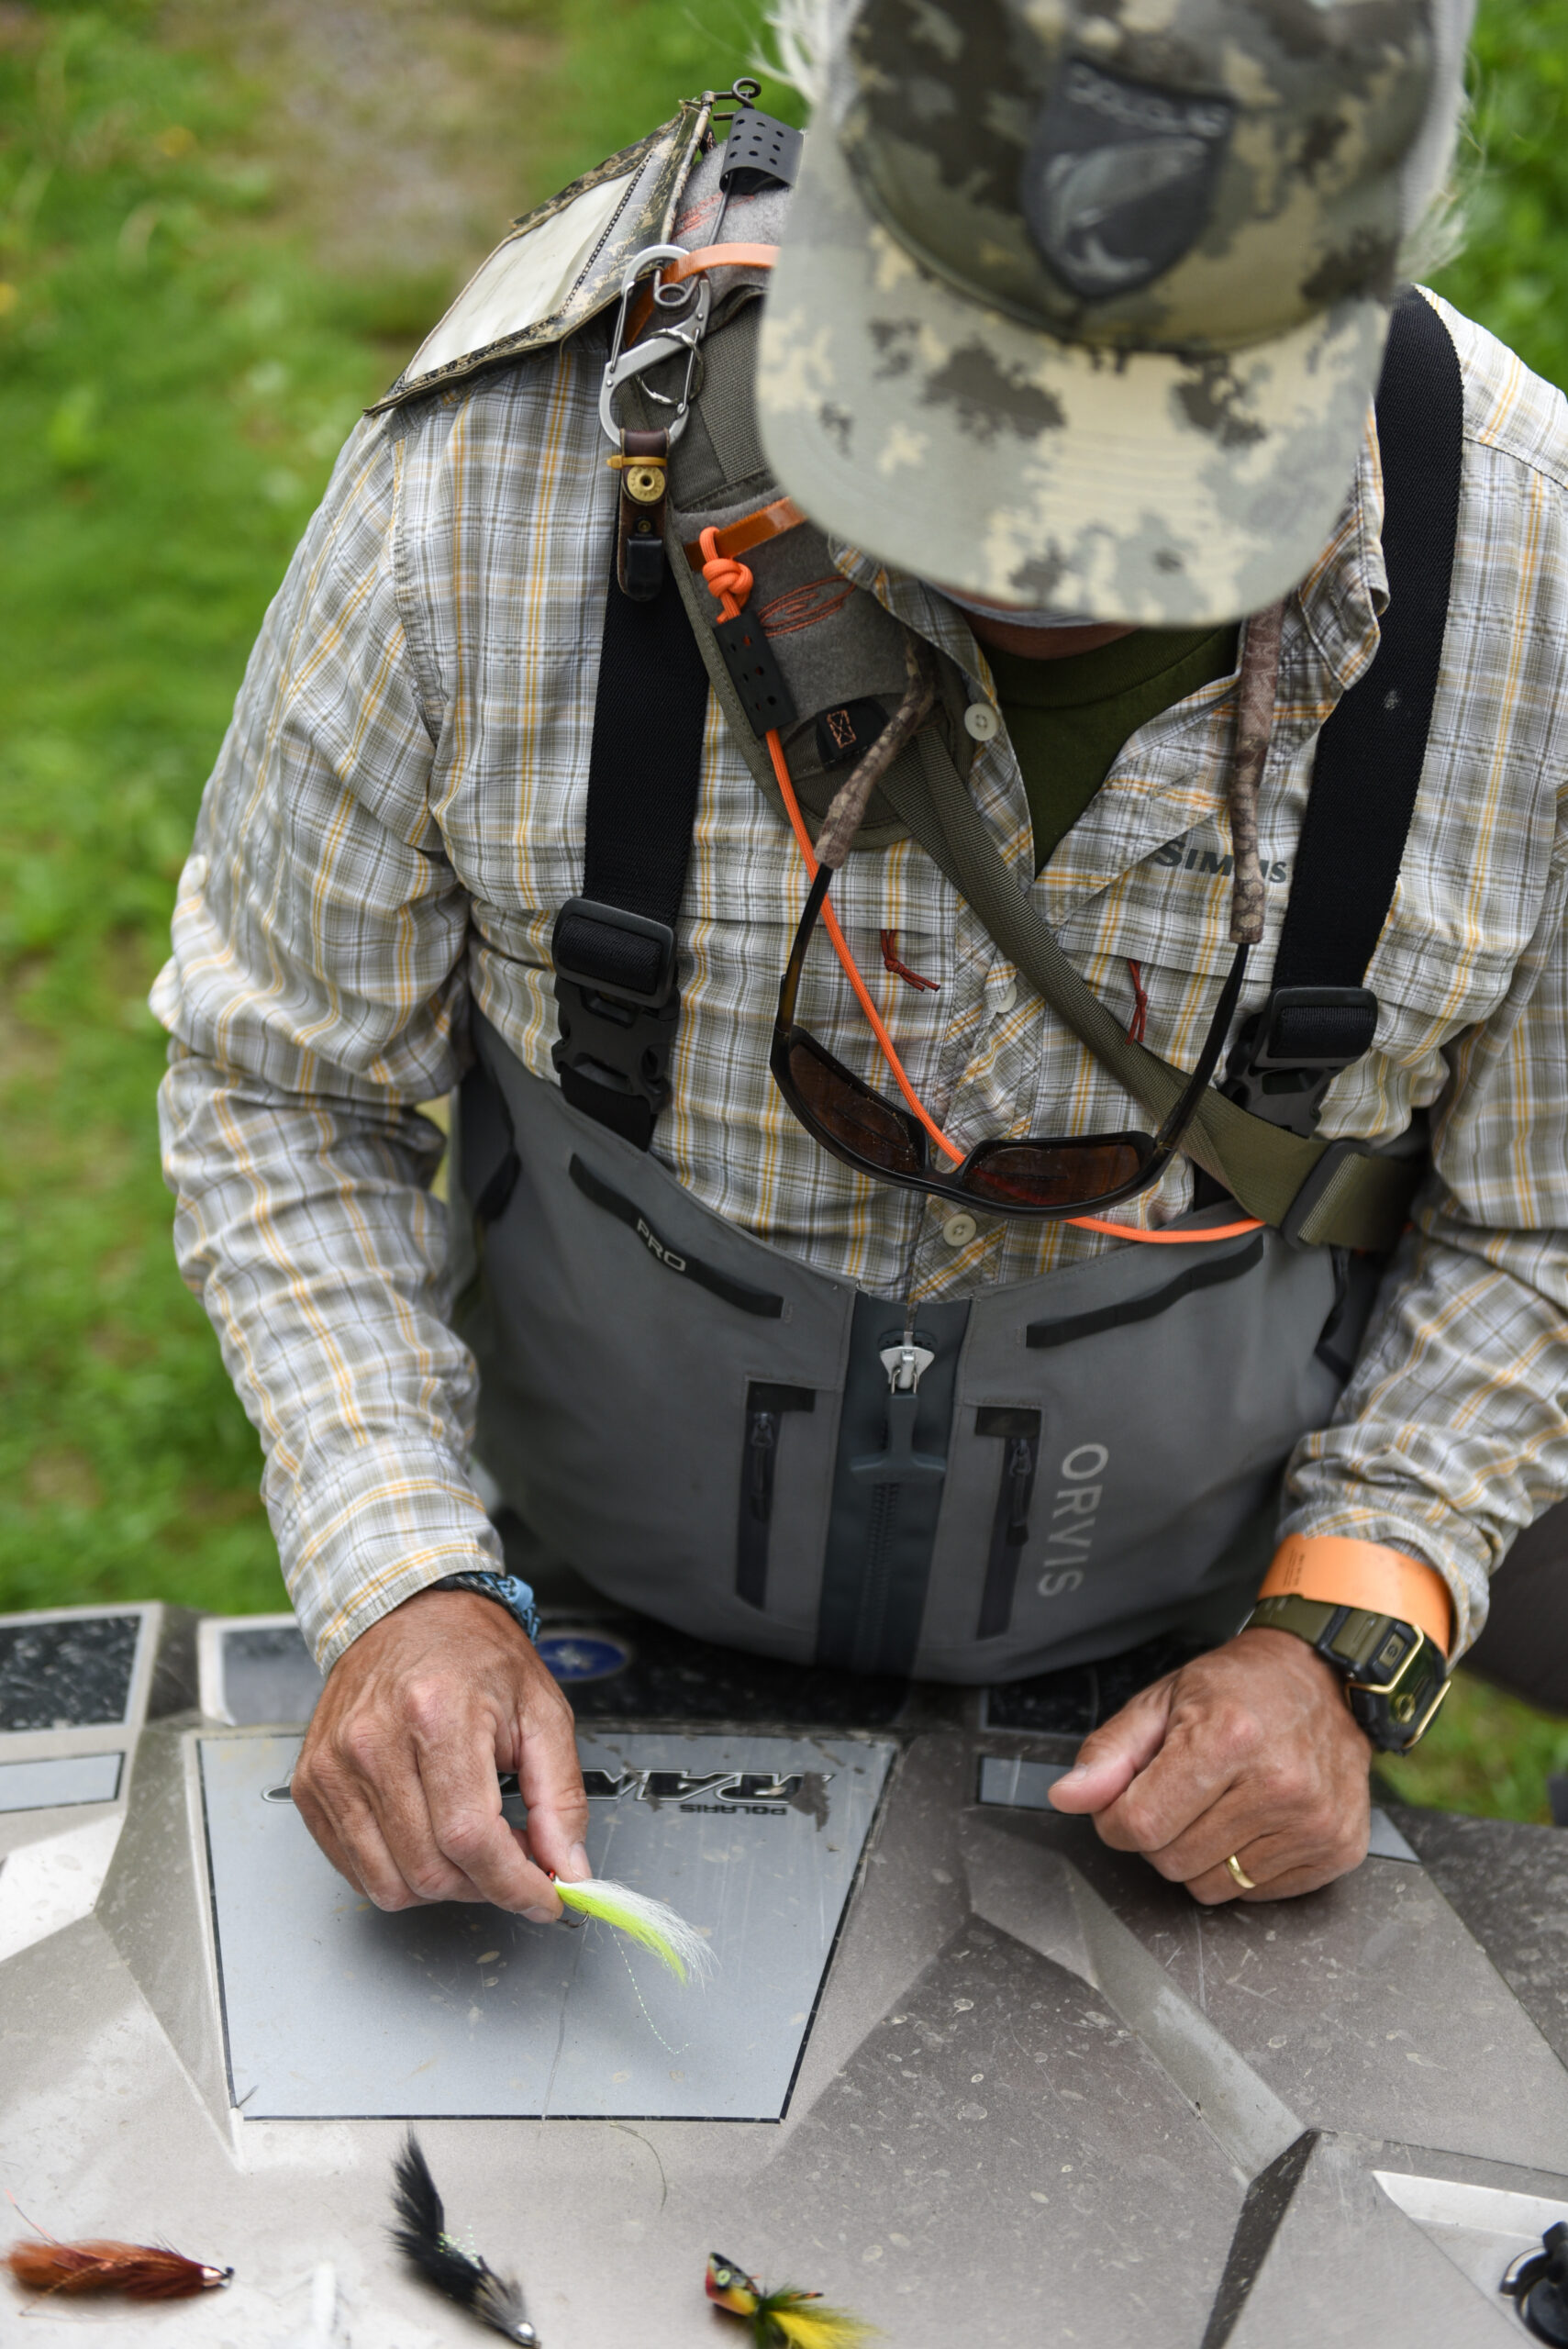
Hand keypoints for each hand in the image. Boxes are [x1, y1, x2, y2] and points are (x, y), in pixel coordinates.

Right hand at [292, 1588, 589, 1916]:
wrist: (408, 1614)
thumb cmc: (474, 1655)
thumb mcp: (542, 1712)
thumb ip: (560, 1797)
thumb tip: (568, 1867)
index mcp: (436, 1714)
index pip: (470, 1838)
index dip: (514, 1885)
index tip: (543, 1897)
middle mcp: (373, 1742)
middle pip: (429, 1870)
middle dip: (484, 1886)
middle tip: (513, 1859)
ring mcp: (333, 1767)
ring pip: (388, 1882)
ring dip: (442, 1886)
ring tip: (470, 1844)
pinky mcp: (311, 1785)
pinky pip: (354, 1868)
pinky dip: (399, 1872)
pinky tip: (428, 1835)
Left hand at [1047, 1627, 1371, 1900]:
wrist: (1322, 1678)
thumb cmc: (1238, 1688)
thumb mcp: (1161, 1701)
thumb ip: (1109, 1753)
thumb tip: (1067, 1797)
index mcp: (1228, 1738)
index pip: (1140, 1825)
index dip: (1116, 1819)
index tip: (1126, 1799)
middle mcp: (1279, 1784)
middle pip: (1172, 1862)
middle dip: (1160, 1835)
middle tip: (1183, 1792)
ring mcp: (1315, 1822)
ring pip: (1212, 1887)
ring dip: (1201, 1854)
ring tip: (1222, 1803)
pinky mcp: (1338, 1850)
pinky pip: (1256, 1894)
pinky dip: (1243, 1866)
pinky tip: (1256, 1819)